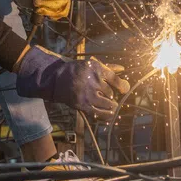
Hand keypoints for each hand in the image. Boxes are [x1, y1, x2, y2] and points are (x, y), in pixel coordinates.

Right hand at [15, 46, 129, 120]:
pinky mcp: (82, 105)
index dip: (122, 86)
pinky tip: (110, 115)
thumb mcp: (91, 64)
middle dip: (112, 96)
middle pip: (111, 93)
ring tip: (112, 106)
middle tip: (111, 97)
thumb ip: (108, 67)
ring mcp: (88, 94)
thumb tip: (123, 69)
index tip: (124, 89)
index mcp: (96, 69)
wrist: (57, 80)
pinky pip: (98, 113)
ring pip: (107, 104)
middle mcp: (93, 82)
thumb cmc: (76, 70)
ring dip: (111, 106)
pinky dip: (106, 115)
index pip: (115, 79)